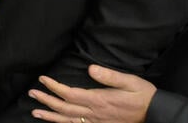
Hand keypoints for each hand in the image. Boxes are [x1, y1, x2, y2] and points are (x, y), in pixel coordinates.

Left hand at [28, 64, 156, 122]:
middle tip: (31, 94)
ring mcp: (97, 122)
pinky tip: (56, 122)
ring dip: (50, 116)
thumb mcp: (130, 81)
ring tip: (35, 111)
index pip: (70, 94)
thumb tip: (90, 69)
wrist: (155, 114)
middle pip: (65, 108)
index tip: (42, 79)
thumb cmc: (143, 95)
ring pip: (68, 121)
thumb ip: (109, 76)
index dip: (54, 87)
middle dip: (46, 100)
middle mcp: (95, 113)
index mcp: (99, 100)